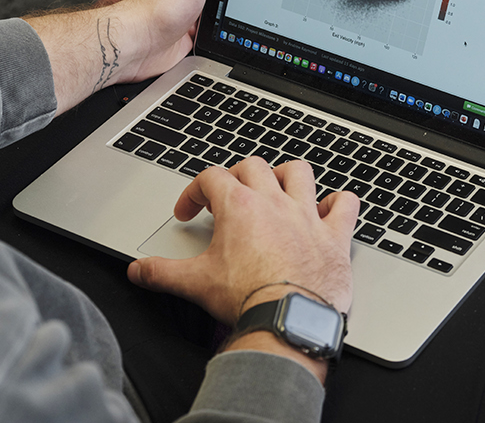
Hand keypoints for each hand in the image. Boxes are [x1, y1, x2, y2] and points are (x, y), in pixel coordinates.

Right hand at [125, 157, 358, 322]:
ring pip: (300, 172)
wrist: (288, 319)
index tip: (189, 212)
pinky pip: (345, 204)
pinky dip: (338, 202)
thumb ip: (161, 273)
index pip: (211, 178)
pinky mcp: (334, 235)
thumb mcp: (195, 284)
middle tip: (229, 197)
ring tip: (277, 188)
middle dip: (237, 176)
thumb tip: (138, 270)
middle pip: (254, 166)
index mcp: (240, 207)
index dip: (195, 191)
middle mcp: (275, 202)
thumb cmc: (247, 298)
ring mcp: (307, 216)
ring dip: (287, 176)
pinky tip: (329, 208)